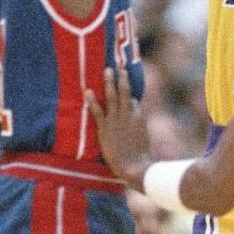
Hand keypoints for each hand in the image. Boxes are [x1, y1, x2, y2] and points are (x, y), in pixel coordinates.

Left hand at [86, 64, 149, 185]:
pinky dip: (92, 101)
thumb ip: (140, 129)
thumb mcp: (145, 140)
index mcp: (139, 117)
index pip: (133, 101)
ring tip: (107, 70)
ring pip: (113, 96)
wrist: (135, 166)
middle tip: (119, 66)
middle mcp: (129, 115)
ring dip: (110, 82)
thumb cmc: (142, 158)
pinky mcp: (105, 128)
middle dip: (122, 78)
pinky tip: (88, 91)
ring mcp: (116, 120)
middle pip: (125, 92)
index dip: (128, 96)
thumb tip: (137, 123)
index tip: (124, 88)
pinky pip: (98, 111)